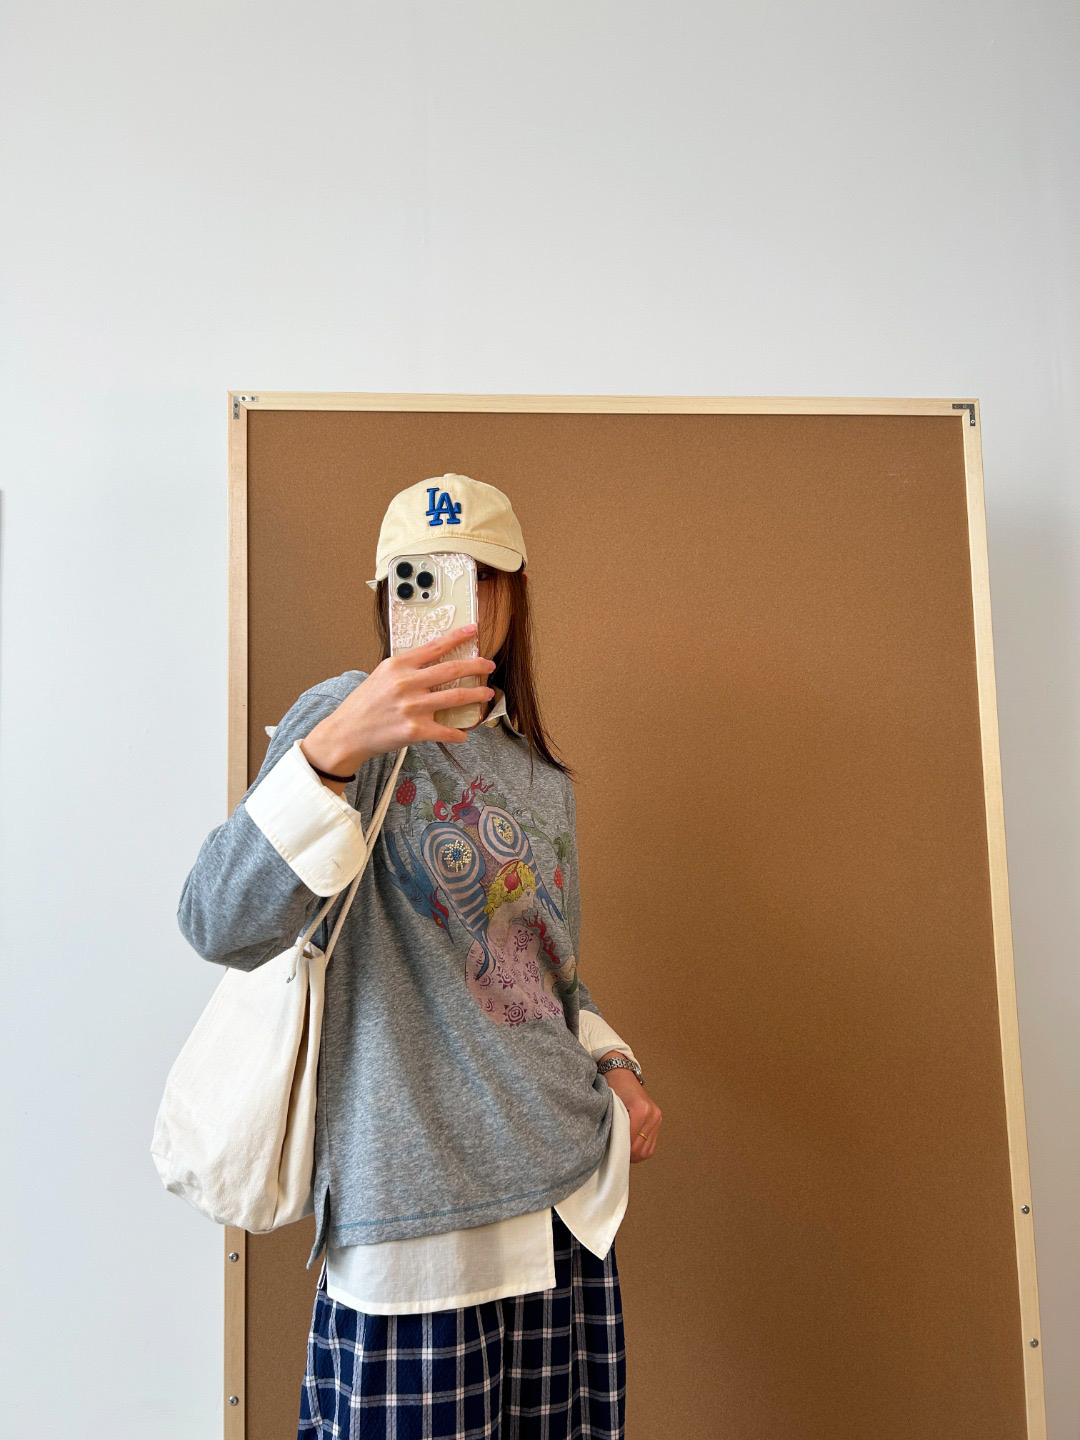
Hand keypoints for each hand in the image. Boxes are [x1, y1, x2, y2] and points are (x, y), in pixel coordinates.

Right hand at [303, 624, 496, 772]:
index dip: (458, 637)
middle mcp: (407, 683)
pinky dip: (458, 733)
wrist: (347, 732)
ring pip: (456, 698)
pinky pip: (446, 730)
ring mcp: (412, 707)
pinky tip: (463, 733)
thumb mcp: (381, 675)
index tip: (474, 631)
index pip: (435, 646)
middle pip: (452, 670)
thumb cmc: (364, 704)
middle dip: (476, 666)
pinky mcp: (415, 730)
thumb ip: (405, 668)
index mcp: (398, 665)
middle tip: (489, 665)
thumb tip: (432, 663)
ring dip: (476, 695)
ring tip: (487, 694)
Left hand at [602, 1069, 661, 1163]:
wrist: (622, 1074)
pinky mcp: (658, 1121)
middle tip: (615, 1154)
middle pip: (640, 1149)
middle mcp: (652, 1115)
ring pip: (647, 1151)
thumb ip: (614, 1127)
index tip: (610, 1152)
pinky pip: (652, 1146)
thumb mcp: (611, 1106)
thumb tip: (612, 1149)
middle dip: (627, 1154)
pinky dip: (642, 1150)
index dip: (619, 1149)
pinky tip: (632, 1146)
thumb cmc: (613, 1088)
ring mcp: (657, 1118)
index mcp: (641, 1109)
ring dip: (634, 1155)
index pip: (630, 1141)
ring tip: (623, 1151)